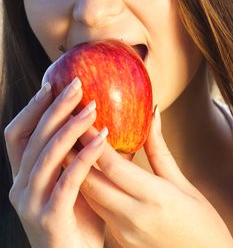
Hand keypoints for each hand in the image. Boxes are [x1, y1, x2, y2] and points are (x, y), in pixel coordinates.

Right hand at [4, 78, 106, 247]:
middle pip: (34, 137)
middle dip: (55, 108)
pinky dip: (85, 156)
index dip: (31, 108)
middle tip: (76, 85)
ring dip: (71, 127)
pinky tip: (103, 138)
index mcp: (23, 176)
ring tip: (93, 107)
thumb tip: (94, 122)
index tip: (51, 85)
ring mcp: (31, 203)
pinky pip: (68, 181)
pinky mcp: (49, 218)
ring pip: (48, 155)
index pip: (17, 134)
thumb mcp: (71, 182)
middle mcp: (21, 187)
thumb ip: (74, 156)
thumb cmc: (77, 219)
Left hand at [80, 107, 232, 247]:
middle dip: (74, 153)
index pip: (111, 165)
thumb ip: (160, 150)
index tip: (82, 117)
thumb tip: (153, 115)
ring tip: (69, 146)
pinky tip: (84, 172)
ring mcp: (123, 231)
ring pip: (89, 196)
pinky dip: (87, 187)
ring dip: (76, 170)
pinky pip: (96, 208)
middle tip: (65, 128)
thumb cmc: (202, 223)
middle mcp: (133, 216)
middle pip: (91, 181)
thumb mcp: (183, 184)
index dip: (92, 140)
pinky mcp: (119, 238)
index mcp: (154, 197)